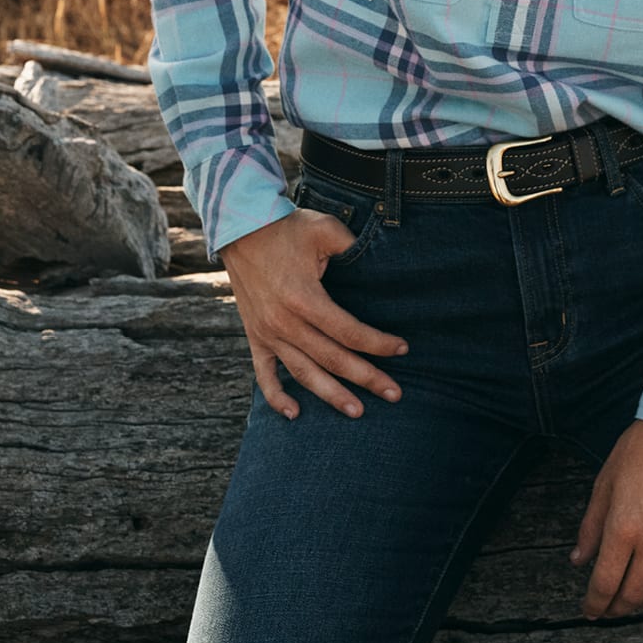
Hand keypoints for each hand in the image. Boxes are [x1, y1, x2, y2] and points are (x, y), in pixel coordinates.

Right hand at [219, 210, 407, 422]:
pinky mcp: (255, 336)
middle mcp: (285, 323)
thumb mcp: (324, 229)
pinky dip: (277, 397)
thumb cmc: (286, 228)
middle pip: (332, 359)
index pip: (348, 331)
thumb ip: (352, 246)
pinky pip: (264, 375)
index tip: (402, 349)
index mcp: (304, 298)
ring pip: (304, 373)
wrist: (240, 229)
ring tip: (357, 411)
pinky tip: (295, 414)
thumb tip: (381, 260)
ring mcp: (268, 333)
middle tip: (394, 394)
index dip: (377, 343)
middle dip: (366, 378)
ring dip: (331, 395)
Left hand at [570, 419, 642, 618]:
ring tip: (636, 596)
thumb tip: (578, 560)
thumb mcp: (606, 482)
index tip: (589, 611)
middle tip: (608, 609)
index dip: (594, 604)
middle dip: (616, 608)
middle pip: (634, 595)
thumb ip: (591, 526)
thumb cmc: (640, 448)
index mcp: (623, 527)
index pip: (605, 583)